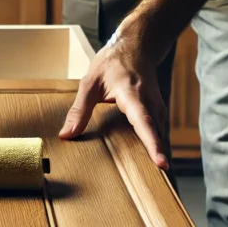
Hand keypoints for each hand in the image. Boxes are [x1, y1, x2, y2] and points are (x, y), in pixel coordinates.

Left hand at [58, 0, 207, 170]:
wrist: (137, 46)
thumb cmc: (112, 62)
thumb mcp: (89, 82)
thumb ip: (79, 110)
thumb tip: (66, 135)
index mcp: (132, 94)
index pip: (144, 122)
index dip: (152, 143)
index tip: (161, 162)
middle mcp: (149, 102)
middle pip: (156, 133)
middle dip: (159, 156)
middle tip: (160, 180)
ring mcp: (157, 107)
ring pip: (160, 134)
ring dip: (160, 154)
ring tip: (159, 179)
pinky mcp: (158, 112)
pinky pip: (159, 132)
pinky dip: (157, 147)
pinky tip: (154, 164)